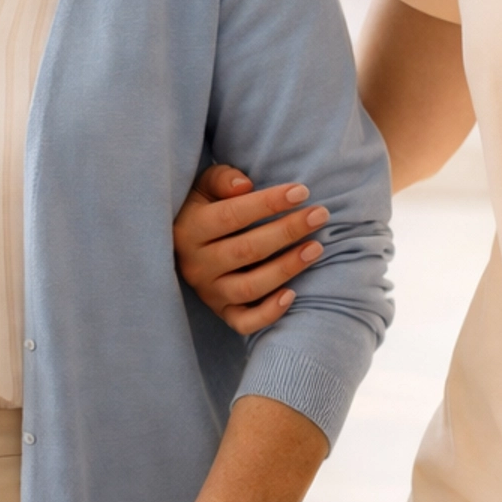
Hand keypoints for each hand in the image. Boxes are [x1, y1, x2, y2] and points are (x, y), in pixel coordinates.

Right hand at [173, 164, 329, 334]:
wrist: (181, 244)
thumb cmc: (202, 208)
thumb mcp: (202, 187)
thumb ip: (220, 179)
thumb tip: (244, 185)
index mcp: (189, 230)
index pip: (232, 216)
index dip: (268, 203)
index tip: (301, 191)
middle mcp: (196, 264)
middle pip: (247, 251)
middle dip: (287, 231)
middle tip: (320, 215)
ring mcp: (209, 292)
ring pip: (250, 287)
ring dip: (286, 268)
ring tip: (316, 248)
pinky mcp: (221, 312)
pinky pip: (244, 322)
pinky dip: (268, 313)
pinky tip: (293, 294)